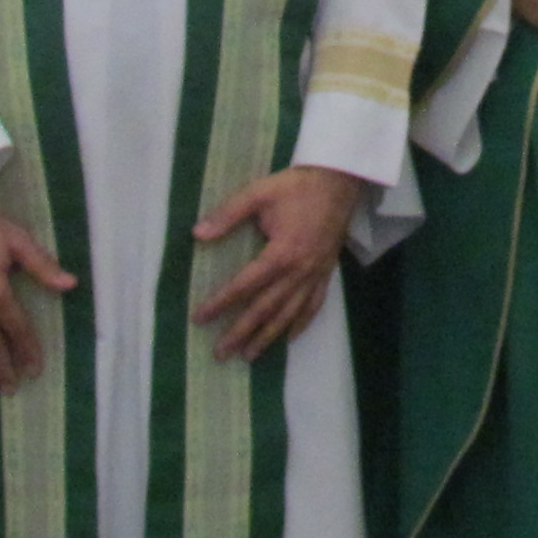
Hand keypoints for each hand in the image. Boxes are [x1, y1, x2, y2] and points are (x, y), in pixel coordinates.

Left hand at [194, 162, 361, 361]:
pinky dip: (300, 324)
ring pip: (289, 314)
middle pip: (266, 308)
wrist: (340, 182)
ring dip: (268, 336)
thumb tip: (197, 235)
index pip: (244, 285)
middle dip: (242, 332)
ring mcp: (315, 275)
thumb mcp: (259, 192)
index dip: (220, 302)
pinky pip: (313, 306)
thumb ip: (228, 214)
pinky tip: (288, 338)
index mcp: (281, 252)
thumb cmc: (297, 186)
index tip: (200, 318)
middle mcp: (299, 271)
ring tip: (248, 356)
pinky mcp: (327, 274)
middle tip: (221, 352)